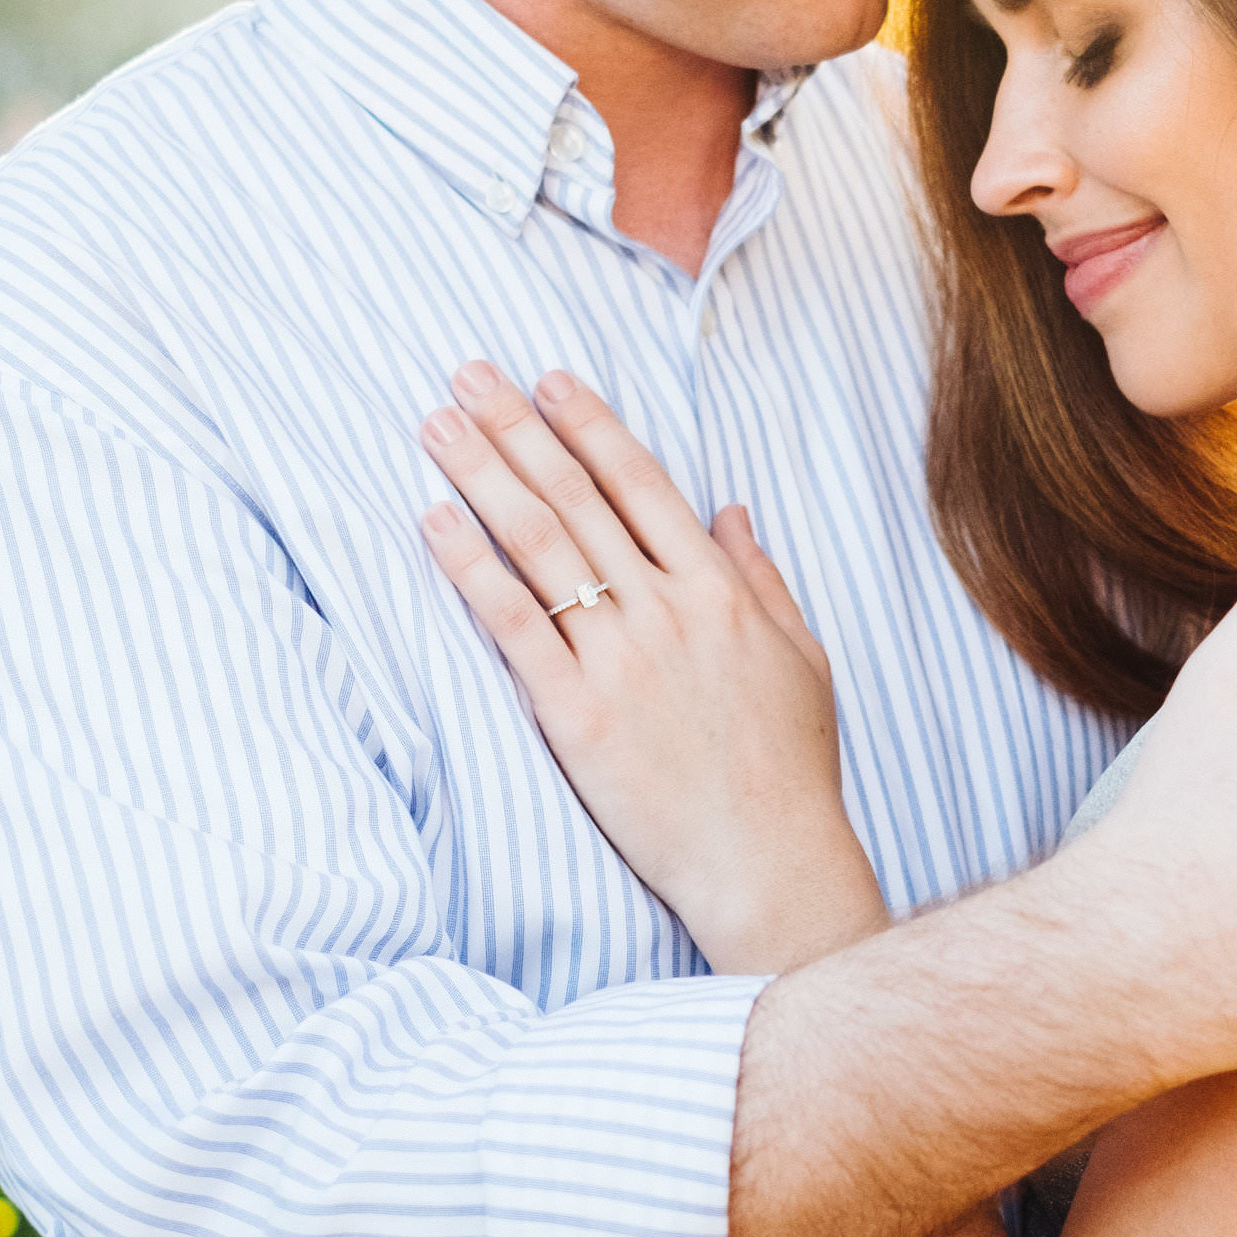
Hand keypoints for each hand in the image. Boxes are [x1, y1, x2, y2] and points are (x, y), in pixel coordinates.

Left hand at [420, 365, 886, 972]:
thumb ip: (761, 577)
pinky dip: (472, 568)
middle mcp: (667, 611)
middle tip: (467, 375)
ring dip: (482, 475)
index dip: (589, 425)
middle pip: (578, 497)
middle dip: (517, 428)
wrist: (769, 862)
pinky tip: (434, 522)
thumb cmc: (790, 770)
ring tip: (436, 425)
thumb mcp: (802, 658)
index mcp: (720, 591)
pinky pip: (515, 624)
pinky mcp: (577, 715)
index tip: (547, 379)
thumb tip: (731, 508)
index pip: (642, 484)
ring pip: (540, 545)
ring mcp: (620, 660)